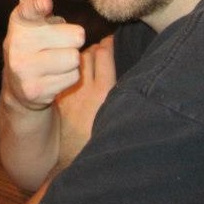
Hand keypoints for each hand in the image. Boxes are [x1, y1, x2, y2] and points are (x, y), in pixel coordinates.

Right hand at [3, 0, 85, 110]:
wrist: (20, 86)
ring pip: (75, 58)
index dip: (39, 6)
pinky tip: (52, 77)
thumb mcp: (29, 14)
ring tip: (54, 61)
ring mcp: (24, 70)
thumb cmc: (33, 41)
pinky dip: (67, 77)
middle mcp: (17, 45)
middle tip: (55, 44)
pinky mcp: (35, 90)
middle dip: (71, 40)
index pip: (31, 9)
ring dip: (70, 60)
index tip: (45, 3)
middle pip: (75, 36)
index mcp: (20, 21)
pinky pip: (72, 76)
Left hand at [55, 35, 115, 167]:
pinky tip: (79, 77)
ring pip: (76, 63)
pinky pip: (66, 77)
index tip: (112, 42)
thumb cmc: (108, 139)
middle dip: (97, 49)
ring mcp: (72, 94)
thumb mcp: (122, 113)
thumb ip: (126, 93)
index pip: (104, 53)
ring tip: (91, 63)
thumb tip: (140, 76)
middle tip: (103, 51)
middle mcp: (88, 89)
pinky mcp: (62, 101)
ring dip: (84, 59)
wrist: (79, 162)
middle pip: (90, 53)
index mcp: (106, 91)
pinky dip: (73, 73)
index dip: (109, 44)